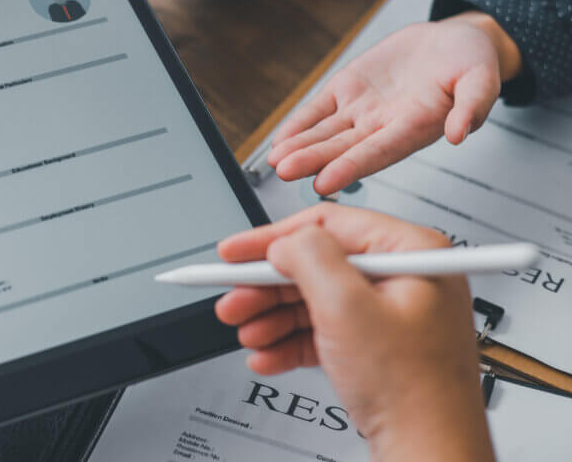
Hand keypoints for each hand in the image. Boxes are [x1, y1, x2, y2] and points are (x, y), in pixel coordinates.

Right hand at [214, 204, 493, 461]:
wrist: (430, 455)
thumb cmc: (415, 390)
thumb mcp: (348, 308)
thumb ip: (309, 258)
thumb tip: (284, 241)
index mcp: (411, 252)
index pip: (328, 224)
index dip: (274, 238)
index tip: (236, 252)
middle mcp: (403, 277)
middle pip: (315, 264)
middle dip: (267, 286)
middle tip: (234, 297)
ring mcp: (390, 313)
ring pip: (314, 300)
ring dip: (272, 316)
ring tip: (247, 331)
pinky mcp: (377, 346)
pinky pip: (323, 331)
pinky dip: (291, 341)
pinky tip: (267, 354)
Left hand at [269, 12, 521, 194]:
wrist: (453, 42)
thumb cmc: (469, 63)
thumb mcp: (483, 78)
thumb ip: (473, 105)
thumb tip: (461, 133)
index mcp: (415, 127)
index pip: (378, 152)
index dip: (351, 167)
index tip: (325, 181)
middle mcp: (383, 125)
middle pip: (343, 148)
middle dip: (313, 160)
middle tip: (286, 171)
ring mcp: (362, 110)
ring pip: (326, 133)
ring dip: (301, 147)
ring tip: (276, 160)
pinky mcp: (348, 90)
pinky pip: (318, 110)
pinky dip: (299, 124)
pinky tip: (280, 140)